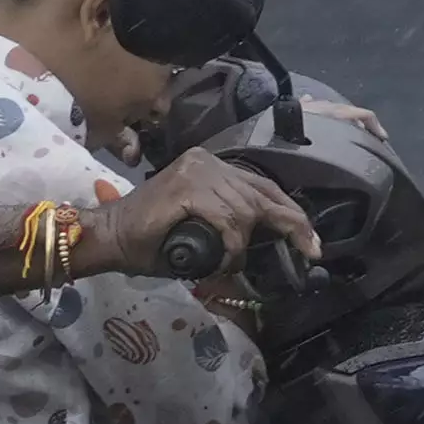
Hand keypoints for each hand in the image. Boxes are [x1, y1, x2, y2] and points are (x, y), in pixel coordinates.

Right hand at [80, 149, 317, 283]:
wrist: (112, 236)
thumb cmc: (153, 239)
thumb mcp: (204, 231)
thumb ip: (232, 229)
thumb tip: (265, 247)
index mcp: (212, 166)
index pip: (263, 186)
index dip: (290, 213)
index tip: (312, 241)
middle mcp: (208, 162)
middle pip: (263, 194)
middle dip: (291, 224)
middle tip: (310, 250)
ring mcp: (197, 171)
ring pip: (245, 211)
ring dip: (240, 244)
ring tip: (224, 261)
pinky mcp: (188, 187)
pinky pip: (227, 220)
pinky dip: (228, 245)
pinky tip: (217, 257)